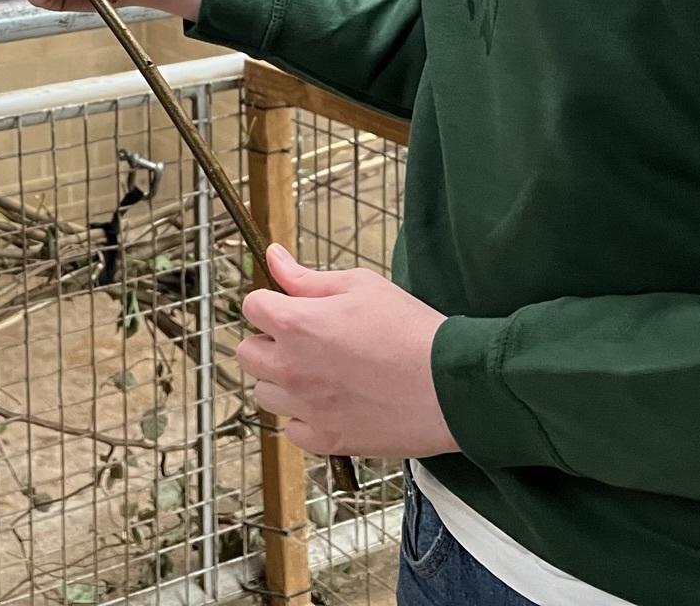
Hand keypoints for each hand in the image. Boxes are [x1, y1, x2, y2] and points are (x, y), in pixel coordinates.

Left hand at [237, 245, 457, 459]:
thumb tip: (274, 258)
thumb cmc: (410, 329)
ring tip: (319, 373)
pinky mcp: (327, 441)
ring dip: (282, 381)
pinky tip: (330, 403)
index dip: (271, 302)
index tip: (292, 306)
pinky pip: (293, 429)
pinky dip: (304, 417)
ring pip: (265, 394)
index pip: (252, 307)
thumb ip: (307, 277)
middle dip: (269, 342)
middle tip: (304, 339)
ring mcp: (306, 409)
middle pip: (248, 353)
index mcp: (295, 325)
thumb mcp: (360, 286)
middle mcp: (290, 369)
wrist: (451, 385)